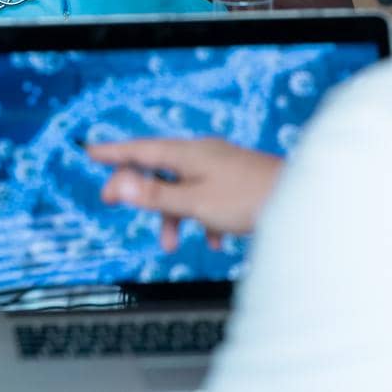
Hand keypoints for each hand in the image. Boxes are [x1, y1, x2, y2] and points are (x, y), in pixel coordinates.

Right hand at [87, 137, 282, 250]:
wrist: (301, 202)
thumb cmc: (250, 198)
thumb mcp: (194, 202)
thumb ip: (156, 195)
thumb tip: (118, 184)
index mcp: (189, 152)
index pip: (141, 148)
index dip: (113, 152)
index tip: (90, 151)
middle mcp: (203, 154)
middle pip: (159, 167)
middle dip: (139, 189)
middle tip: (114, 202)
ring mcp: (221, 167)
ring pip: (184, 188)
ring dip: (172, 214)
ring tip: (170, 244)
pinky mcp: (236, 183)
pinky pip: (208, 199)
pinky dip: (202, 219)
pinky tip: (213, 241)